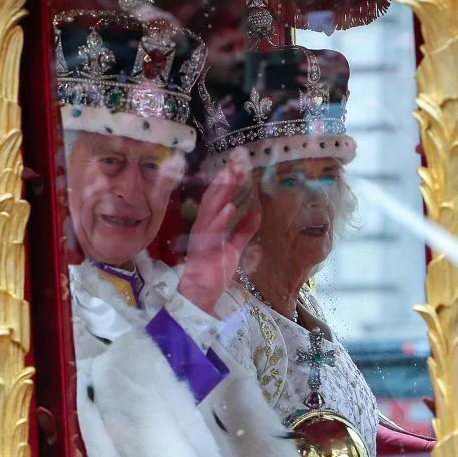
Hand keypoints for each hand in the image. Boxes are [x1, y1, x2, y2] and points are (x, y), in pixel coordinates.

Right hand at [178, 150, 259, 314]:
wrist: (201, 294)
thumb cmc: (214, 271)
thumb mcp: (234, 247)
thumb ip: (243, 230)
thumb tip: (256, 213)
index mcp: (210, 224)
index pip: (219, 198)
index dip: (229, 182)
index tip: (240, 166)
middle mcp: (204, 225)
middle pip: (214, 197)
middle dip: (225, 179)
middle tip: (236, 162)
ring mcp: (202, 236)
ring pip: (211, 208)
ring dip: (221, 191)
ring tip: (231, 175)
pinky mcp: (204, 248)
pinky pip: (212, 231)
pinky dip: (221, 218)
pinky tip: (230, 207)